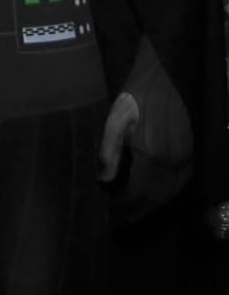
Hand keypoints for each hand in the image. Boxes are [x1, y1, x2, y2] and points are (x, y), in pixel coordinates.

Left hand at [98, 37, 192, 219]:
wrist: (167, 75)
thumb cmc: (137, 94)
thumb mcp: (116, 119)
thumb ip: (109, 152)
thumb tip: (103, 181)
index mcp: (154, 157)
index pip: (140, 194)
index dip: (125, 207)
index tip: (111, 214)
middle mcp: (175, 164)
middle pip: (157, 198)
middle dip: (139, 211)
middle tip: (120, 220)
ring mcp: (187, 159)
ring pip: (171, 194)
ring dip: (152, 205)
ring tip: (133, 211)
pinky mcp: (192, 152)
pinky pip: (180, 183)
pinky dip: (165, 194)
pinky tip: (152, 193)